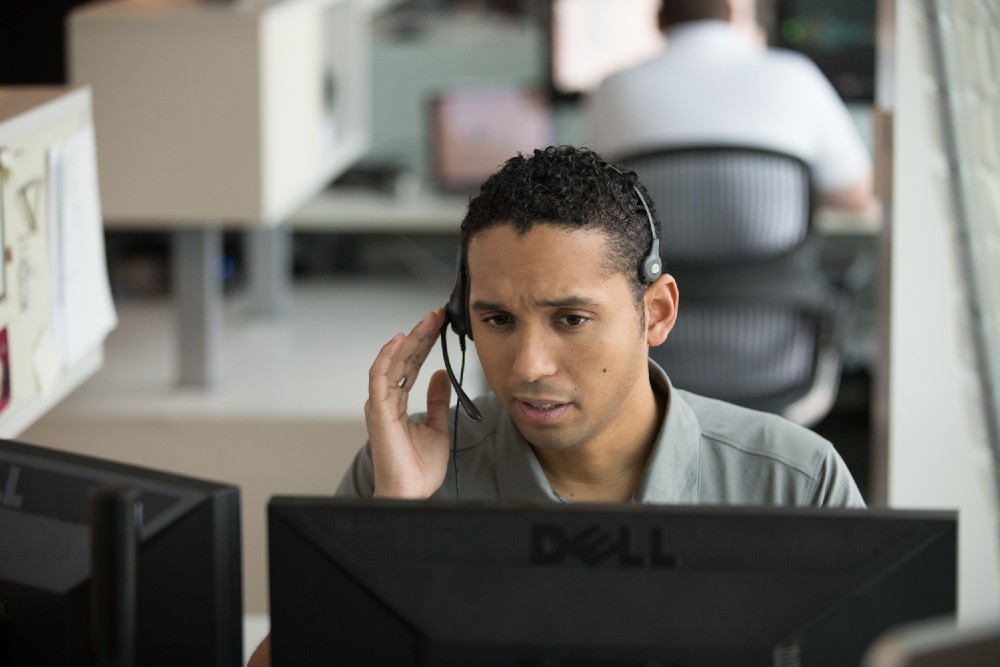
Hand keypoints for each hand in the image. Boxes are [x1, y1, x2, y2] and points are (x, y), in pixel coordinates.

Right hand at [365, 308, 453, 498]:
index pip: (411, 366)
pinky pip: (380, 378)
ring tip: (426, 321)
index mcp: (397, 403)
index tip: (439, 325)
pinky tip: (400, 340)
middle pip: (403, 359)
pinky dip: (388, 357)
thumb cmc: (419, 468)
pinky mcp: (378, 411)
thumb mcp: (437, 427)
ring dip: (409, 340)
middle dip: (420, 335)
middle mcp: (386, 400)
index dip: (424, 344)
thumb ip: (436, 401)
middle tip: (436, 315)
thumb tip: (440, 374)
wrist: (411, 493)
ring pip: (393, 362)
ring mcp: (380, 404)